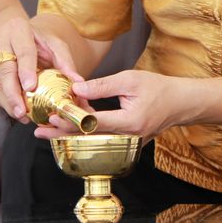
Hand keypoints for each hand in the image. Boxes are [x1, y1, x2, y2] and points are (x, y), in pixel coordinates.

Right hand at [0, 16, 83, 122]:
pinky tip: (13, 110)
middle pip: (4, 69)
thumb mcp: (53, 44)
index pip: (23, 51)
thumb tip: (77, 82)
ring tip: (21, 115)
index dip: (26, 70)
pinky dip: (1, 101)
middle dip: (13, 93)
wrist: (10, 31)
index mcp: (18, 28)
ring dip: (7, 101)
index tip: (31, 87)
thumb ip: (65, 62)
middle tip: (22, 111)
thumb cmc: (35, 39)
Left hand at [57, 70, 191, 141]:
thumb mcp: (130, 79)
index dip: (72, 120)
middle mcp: (127, 137)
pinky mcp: (127, 142)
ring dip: (70, 134)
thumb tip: (77, 89)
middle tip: (39, 131)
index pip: (94, 123)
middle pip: (88, 137)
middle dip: (62, 134)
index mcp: (129, 122)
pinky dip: (85, 133)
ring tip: (48, 131)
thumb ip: (103, 85)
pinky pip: (102, 139)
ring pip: (93, 140)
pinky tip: (70, 127)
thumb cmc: (159, 88)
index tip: (54, 116)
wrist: (181, 102)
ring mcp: (128, 143)